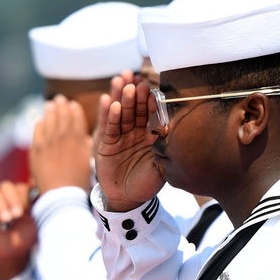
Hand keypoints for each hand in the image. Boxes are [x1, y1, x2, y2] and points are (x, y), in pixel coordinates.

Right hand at [0, 180, 36, 279]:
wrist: (12, 251)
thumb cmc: (26, 235)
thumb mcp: (35, 221)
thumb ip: (36, 205)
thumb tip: (35, 188)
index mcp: (23, 194)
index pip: (20, 187)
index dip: (22, 197)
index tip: (24, 212)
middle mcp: (7, 194)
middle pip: (6, 186)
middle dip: (11, 200)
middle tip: (15, 215)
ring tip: (5, 219)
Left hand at [30, 95, 92, 193]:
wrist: (61, 195)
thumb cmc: (78, 183)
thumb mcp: (89, 163)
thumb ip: (86, 148)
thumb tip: (86, 138)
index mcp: (78, 141)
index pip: (76, 119)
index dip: (74, 110)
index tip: (72, 104)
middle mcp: (63, 139)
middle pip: (61, 117)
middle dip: (61, 106)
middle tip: (59, 99)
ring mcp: (48, 144)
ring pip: (48, 122)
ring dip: (50, 111)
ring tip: (50, 104)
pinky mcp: (36, 151)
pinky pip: (37, 133)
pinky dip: (39, 125)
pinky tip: (40, 120)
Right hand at [94, 74, 163, 211]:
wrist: (126, 199)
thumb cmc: (146, 184)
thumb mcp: (161, 169)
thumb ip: (166, 152)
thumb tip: (173, 133)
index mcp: (152, 134)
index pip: (151, 114)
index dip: (151, 101)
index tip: (152, 89)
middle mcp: (136, 132)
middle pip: (135, 109)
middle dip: (135, 94)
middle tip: (136, 81)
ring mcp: (121, 136)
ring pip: (121, 114)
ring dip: (121, 98)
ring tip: (121, 83)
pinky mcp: (106, 143)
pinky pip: (108, 127)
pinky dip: (108, 115)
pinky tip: (109, 102)